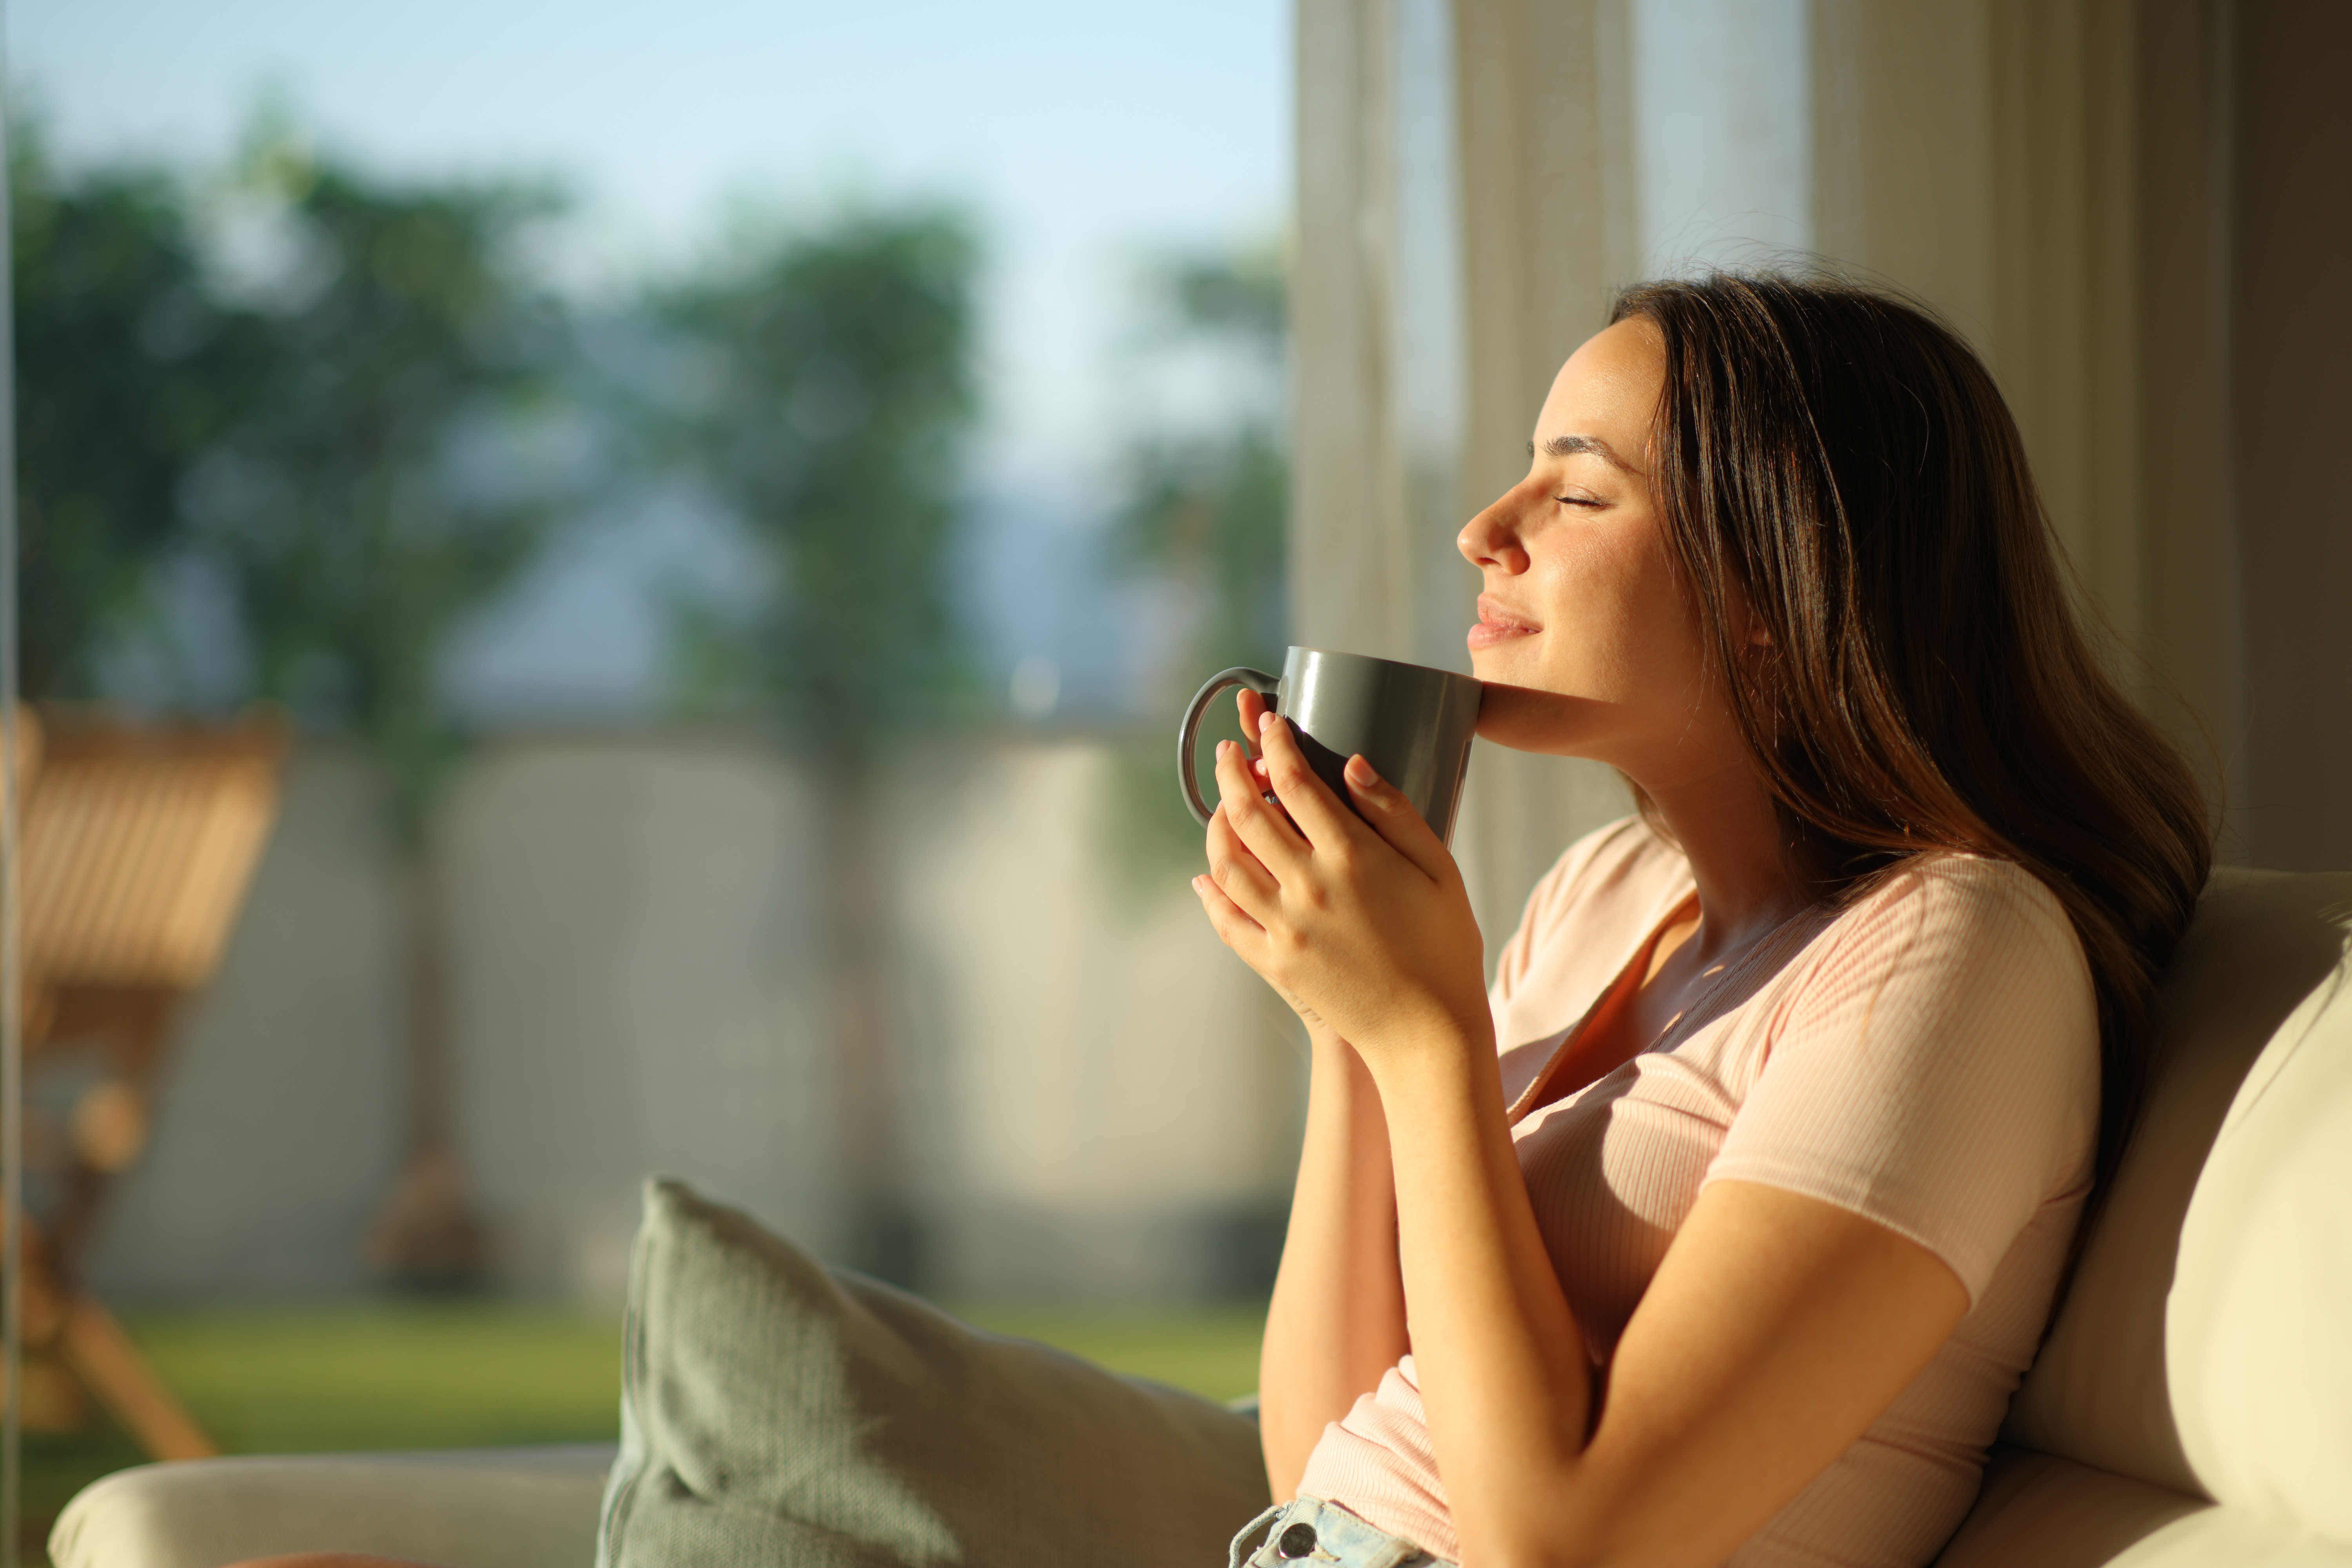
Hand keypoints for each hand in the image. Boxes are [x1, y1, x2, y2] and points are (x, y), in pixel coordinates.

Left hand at [1192, 698, 1489, 1065]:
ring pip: (1225, 862)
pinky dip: (1209, 891)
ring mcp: (1285, 928)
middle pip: (1248, 813)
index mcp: (1352, 856)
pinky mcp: (1274, 963)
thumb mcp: (1438, 868)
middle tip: (1228, 750)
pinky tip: (1207, 874)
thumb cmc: (1445, 946)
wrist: (1427, 1032)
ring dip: (1215, 825)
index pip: (1295, 782)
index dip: (1275, 744)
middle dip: (1231, 772)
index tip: (1267, 723)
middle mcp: (1309, 887)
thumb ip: (1395, 811)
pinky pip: (1225, 919)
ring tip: (1221, 806)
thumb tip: (1351, 763)